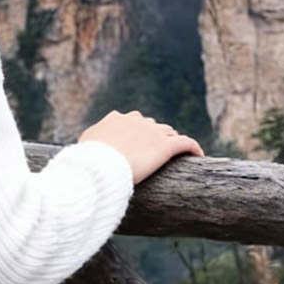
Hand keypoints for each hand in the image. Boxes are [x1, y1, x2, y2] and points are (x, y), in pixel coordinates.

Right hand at [77, 109, 202, 182]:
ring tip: (179, 153)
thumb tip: (90, 143)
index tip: (140, 143)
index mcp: (118, 118)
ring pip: (169, 133)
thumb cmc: (90, 158)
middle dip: (157, 136)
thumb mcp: (84, 144)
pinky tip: (199, 155)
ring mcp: (152, 132)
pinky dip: (193, 147)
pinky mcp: (165, 146)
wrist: (102, 165)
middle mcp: (137, 121)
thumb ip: (92, 138)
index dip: (138, 132)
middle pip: (153, 126)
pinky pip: (186, 143)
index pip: (133, 121)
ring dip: (173, 141)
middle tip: (158, 151)